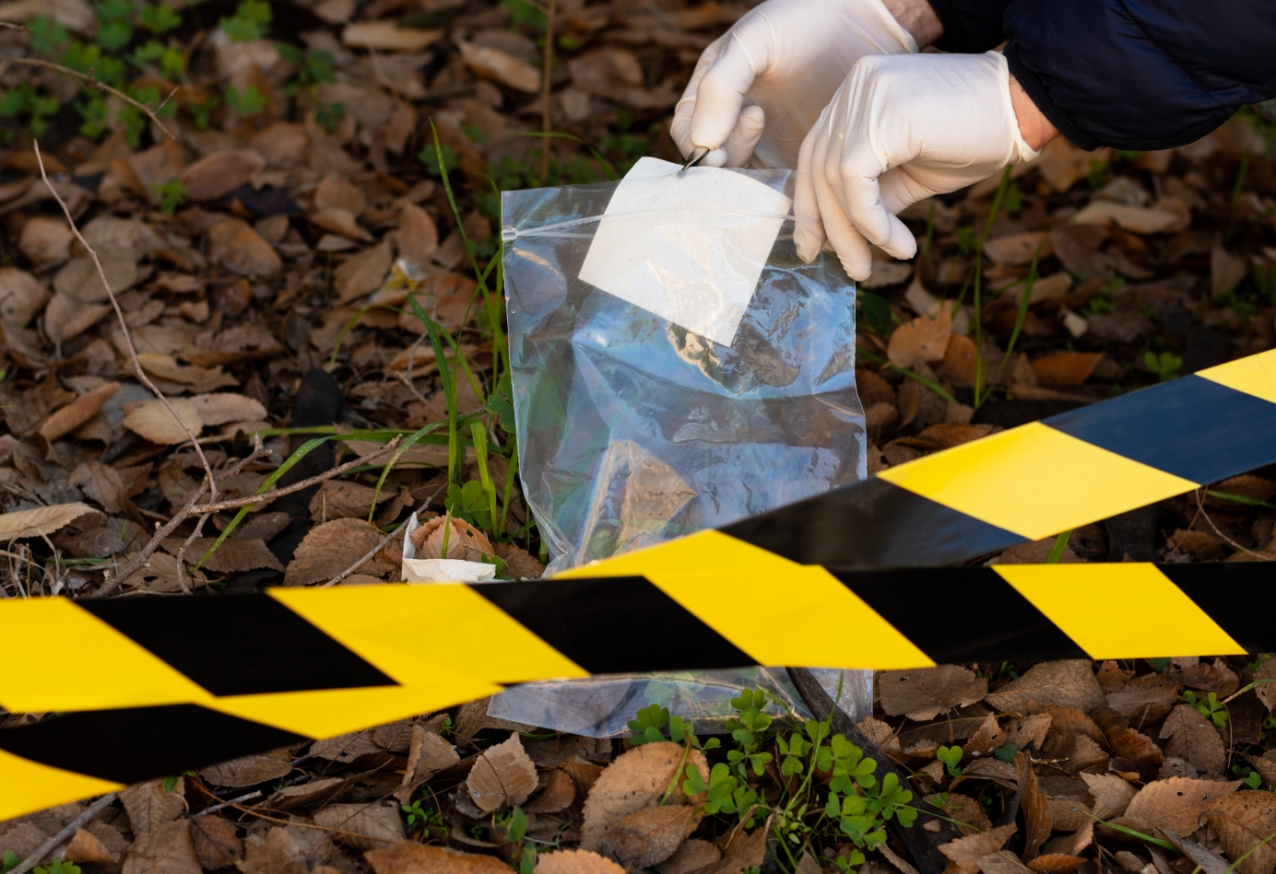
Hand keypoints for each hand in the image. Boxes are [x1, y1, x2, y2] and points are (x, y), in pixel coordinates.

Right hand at [670, 0, 918, 169]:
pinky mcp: (793, 160)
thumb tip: (701, 143)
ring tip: (778, 138)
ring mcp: (763, 144)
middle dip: (726, 160)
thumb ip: (721, 86)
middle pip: (710, 165)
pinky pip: (775, 187)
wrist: (864, 23)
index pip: (686, 133)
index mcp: (711, 92)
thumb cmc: (804, 20)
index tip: (728, 137)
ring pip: (740, 181)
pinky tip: (798, 164)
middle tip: (758, 125)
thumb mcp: (754, 41)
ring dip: (751, 177)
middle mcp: (731, 123)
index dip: (699, 144)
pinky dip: (779, 187)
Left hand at [794, 51, 1039, 279]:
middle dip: (830, 227)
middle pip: (819, 168)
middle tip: (852, 270)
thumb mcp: (908, 174)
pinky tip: (898, 244)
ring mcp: (865, 96)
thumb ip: (869, 195)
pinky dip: (872, 222)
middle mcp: (853, 87)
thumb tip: (837, 238)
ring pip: (834, 179)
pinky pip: (856, 182)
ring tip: (879, 262)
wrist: (1023, 107)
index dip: (811, 205)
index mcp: (854, 94)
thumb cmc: (972, 138)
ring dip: (855, 233)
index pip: (815, 154)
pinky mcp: (883, 116)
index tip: (815, 247)